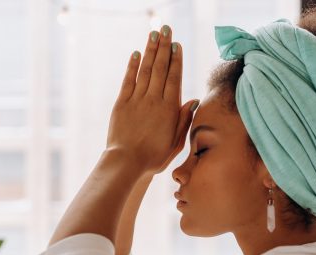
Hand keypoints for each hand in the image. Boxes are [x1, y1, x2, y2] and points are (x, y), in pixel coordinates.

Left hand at [106, 25, 198, 175]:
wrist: (127, 163)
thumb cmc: (154, 157)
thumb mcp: (176, 143)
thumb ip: (184, 120)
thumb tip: (193, 100)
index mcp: (169, 109)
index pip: (174, 78)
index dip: (176, 60)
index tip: (177, 44)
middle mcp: (153, 100)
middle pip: (160, 69)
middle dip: (164, 47)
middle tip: (165, 29)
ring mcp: (137, 100)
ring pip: (145, 70)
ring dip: (150, 51)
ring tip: (153, 34)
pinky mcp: (122, 104)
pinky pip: (128, 80)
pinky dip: (133, 66)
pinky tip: (136, 54)